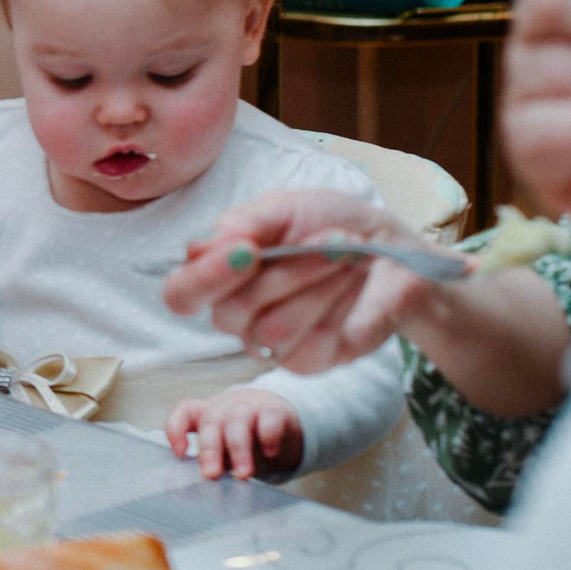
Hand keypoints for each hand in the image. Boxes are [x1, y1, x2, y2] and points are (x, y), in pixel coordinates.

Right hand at [160, 189, 438, 372]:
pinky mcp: (308, 361)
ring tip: (349, 254)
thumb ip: (241, 223)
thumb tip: (208, 248)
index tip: (247, 249)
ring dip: (317, 284)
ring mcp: (269, 343)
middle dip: (286, 271)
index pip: (181, 295)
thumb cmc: (328, 225)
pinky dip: (339, 303)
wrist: (390, 250)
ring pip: (273, 329)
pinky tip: (354, 281)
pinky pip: (311, 342)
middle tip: (329, 237)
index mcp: (215, 275)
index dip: (206, 277)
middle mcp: (235, 314)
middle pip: (231, 312)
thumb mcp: (282, 208)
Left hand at [166, 386, 303, 479]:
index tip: (180, 454)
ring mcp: (249, 407)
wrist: (280, 418)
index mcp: (205, 415)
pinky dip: (268, 436)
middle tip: (211, 475)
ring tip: (242, 475)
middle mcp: (224, 409)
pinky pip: (269, 419)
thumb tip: (200, 484)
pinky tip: (269, 453)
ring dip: (239, 450)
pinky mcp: (274, 411)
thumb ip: (212, 460)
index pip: (183, 412)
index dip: (176, 429)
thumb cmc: (244, 439)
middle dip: (209, 450)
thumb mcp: (224, 448)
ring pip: (238, 423)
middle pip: (210, 422)